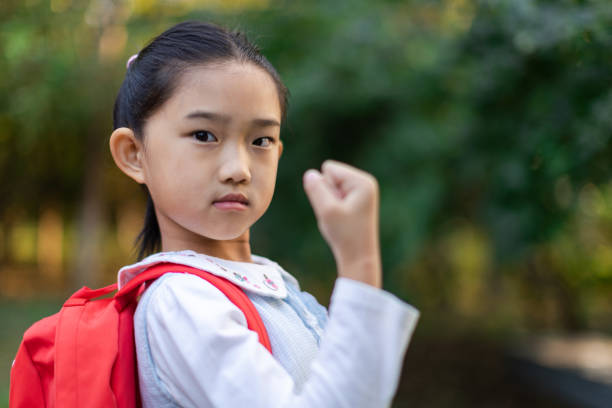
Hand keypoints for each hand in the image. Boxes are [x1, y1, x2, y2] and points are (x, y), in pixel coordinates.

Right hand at [303, 160, 381, 287]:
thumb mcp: (327, 210)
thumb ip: (316, 189)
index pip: (328, 169)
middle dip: (327, 195)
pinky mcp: (357, 200)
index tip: (337, 208)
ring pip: (330, 187)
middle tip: (338, 215)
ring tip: (340, 218)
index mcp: (362, 181)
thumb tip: (310, 173)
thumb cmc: (345, 235)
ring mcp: (362, 191)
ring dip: (328, 203)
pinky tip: (341, 220)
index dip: (324, 188)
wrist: (358, 257)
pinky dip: (332, 208)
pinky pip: (333, 196)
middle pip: (329, 175)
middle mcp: (365, 182)